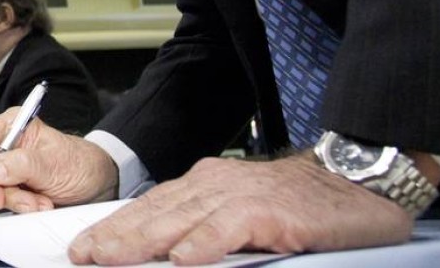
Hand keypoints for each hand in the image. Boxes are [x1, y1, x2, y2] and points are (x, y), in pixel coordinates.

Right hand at [0, 108, 116, 211]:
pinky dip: (22, 207)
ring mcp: (10, 169)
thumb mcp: (54, 163)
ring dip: (16, 201)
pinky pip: (6, 202)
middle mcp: (7, 146)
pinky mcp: (15, 188)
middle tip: (15, 199)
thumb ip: (23, 164)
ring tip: (41, 201)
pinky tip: (40, 204)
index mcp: (12, 126)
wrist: (98, 185)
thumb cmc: (81, 163)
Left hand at [68, 154, 411, 264]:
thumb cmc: (301, 204)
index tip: (84, 247)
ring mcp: (240, 195)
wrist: (358, 181)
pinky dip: (204, 242)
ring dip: (143, 240)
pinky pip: (229, 227)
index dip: (115, 228)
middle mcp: (214, 185)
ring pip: (181, 219)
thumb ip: (206, 229)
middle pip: (154, 212)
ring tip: (111, 258)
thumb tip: (167, 255)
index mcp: (203, 186)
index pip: (149, 208)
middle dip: (114, 236)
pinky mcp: (270, 210)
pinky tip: (182, 259)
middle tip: (82, 255)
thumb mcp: (242, 213)